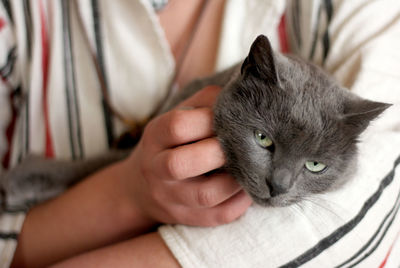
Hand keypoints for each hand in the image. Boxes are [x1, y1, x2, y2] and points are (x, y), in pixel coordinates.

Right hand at [121, 85, 251, 225]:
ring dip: (235, 179)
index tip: (230, 118)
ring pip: (205, 195)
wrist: (142, 187)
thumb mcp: (176, 117)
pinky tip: (248, 188)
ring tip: (251, 166)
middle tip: (242, 144)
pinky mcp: (186, 218)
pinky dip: (241, 202)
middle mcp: (156, 170)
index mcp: (154, 138)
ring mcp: (170, 198)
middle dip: (219, 152)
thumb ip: (203, 103)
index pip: (177, 126)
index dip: (209, 119)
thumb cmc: (170, 145)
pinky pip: (218, 216)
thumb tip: (239, 95)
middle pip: (181, 164)